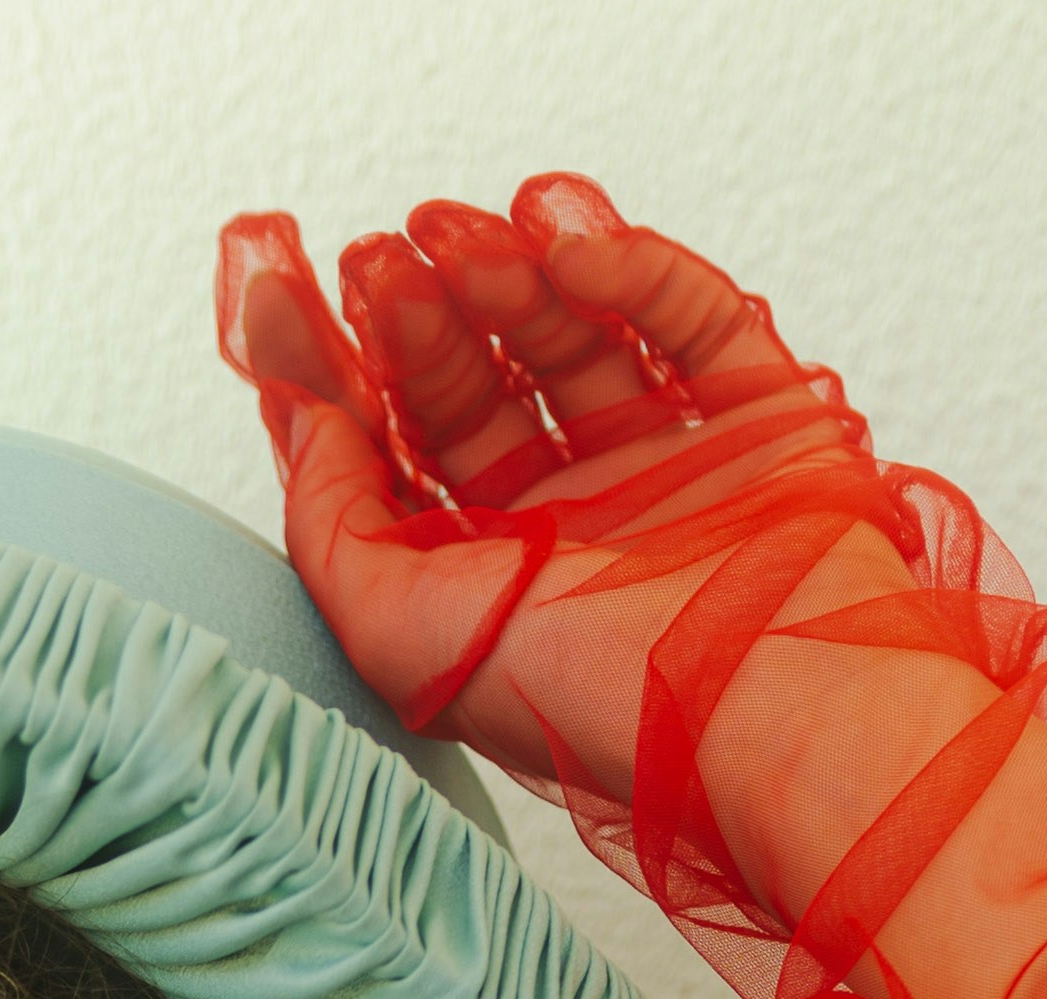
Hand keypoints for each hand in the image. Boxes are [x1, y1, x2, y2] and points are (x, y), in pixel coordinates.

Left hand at [213, 177, 893, 830]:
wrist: (759, 710)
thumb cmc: (593, 705)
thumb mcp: (398, 634)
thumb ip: (330, 523)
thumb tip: (300, 411)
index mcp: (493, 580)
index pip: (401, 444)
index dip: (342, 364)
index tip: (287, 289)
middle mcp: (578, 522)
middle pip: (480, 380)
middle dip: (423, 312)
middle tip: (388, 262)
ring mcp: (669, 464)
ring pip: (576, 332)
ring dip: (508, 271)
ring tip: (462, 241)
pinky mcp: (759, 419)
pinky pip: (690, 315)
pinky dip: (629, 265)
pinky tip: (561, 246)